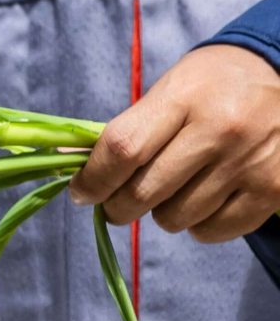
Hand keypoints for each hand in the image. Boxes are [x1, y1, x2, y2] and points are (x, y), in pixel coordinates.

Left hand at [70, 44, 279, 243]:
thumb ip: (125, 130)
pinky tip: (207, 197)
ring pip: (173, 219)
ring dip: (162, 212)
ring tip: (178, 187)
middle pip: (142, 194)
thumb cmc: (215, 88)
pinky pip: (209, 232)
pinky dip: (198, 224)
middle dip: (118, 205)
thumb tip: (62, 158)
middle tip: (122, 198)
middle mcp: (221, 129)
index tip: (82, 191)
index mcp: (186, 97)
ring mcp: (250, 162)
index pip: (122, 150)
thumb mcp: (171, 89)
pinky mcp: (273, 190)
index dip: (92, 180)